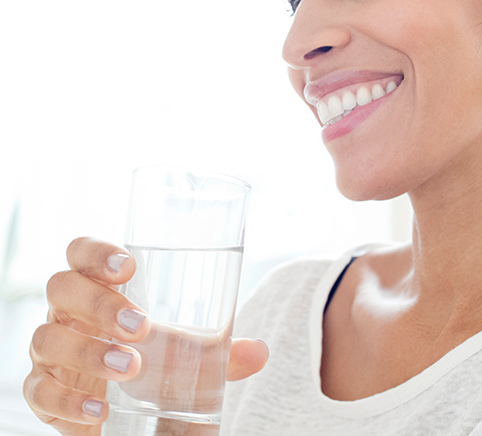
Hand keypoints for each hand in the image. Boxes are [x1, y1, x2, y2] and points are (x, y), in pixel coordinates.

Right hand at [23, 237, 268, 435]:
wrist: (124, 405)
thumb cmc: (153, 360)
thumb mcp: (185, 350)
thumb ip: (220, 350)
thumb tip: (260, 352)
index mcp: (98, 287)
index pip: (81, 252)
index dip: (96, 252)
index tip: (129, 266)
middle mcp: (68, 312)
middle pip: (62, 288)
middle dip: (99, 303)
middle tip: (141, 325)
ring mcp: (52, 350)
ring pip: (48, 338)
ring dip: (88, 352)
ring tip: (130, 367)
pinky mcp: (44, 391)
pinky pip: (39, 390)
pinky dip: (67, 400)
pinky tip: (100, 410)